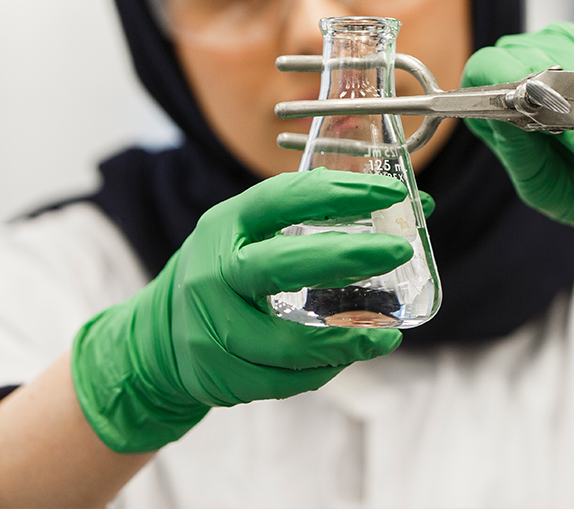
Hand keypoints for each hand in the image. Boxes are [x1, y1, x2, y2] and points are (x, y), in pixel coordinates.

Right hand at [71, 167, 429, 452]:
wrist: (157, 338)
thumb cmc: (228, 272)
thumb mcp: (255, 234)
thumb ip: (321, 219)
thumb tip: (416, 206)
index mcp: (226, 225)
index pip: (283, 198)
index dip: (339, 192)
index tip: (391, 192)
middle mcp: (213, 273)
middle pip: (283, 265)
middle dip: (348, 256)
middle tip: (399, 251)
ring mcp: (210, 328)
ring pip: (287, 342)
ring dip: (345, 340)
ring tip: (387, 337)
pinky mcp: (217, 374)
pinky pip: (282, 380)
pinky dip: (322, 371)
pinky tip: (348, 359)